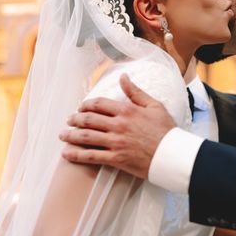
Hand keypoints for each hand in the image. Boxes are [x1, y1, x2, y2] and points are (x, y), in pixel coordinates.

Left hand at [60, 74, 176, 178]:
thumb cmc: (166, 130)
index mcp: (127, 110)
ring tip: (62, 135)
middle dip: (75, 119)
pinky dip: (76, 155)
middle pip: (88, 119)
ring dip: (70, 135)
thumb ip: (136, 92)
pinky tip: (67, 154)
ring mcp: (115, 143)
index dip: (86, 105)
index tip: (81, 108)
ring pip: (86, 137)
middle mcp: (118, 125)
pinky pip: (91, 156)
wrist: (172, 154)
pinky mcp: (116, 159)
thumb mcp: (154, 106)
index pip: (98, 104)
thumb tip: (124, 77)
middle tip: (69, 121)